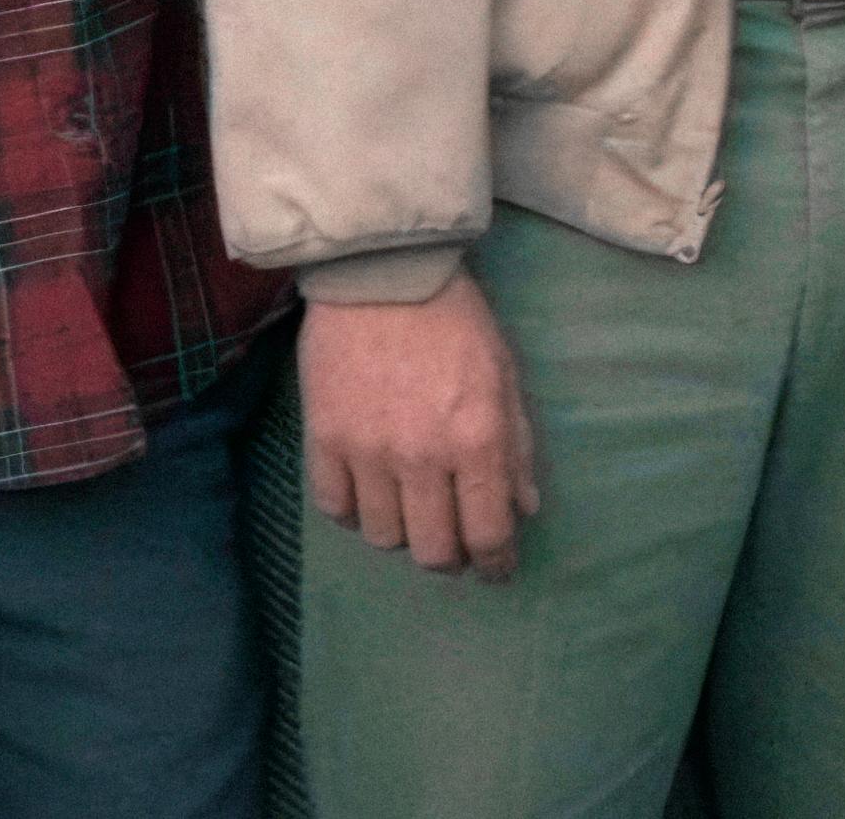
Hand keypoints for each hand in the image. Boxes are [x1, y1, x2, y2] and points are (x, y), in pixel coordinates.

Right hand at [298, 276, 542, 580]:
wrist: (382, 274)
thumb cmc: (456, 321)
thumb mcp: (505, 376)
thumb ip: (517, 447)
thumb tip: (522, 510)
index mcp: (477, 440)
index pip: (488, 534)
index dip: (496, 565)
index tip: (496, 569)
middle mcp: (422, 457)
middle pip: (433, 551)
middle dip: (451, 559)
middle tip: (454, 544)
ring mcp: (367, 452)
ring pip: (383, 537)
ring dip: (402, 534)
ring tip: (409, 510)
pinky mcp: (322, 440)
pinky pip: (336, 509)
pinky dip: (355, 513)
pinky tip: (368, 493)